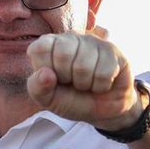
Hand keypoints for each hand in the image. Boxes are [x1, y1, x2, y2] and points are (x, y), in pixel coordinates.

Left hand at [25, 26, 142, 129]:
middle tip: (72, 82)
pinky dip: (101, 86)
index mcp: (49, 44)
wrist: (102, 111)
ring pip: (83, 66)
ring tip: (87, 83)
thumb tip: (45, 74)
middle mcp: (70, 37)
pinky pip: (103, 73)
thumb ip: (37, 88)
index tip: (53, 79)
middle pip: (63, 54)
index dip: (46, 71)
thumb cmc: (71, 100)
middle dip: (68, 78)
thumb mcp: (47, 99)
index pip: (39, 49)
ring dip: (85, 84)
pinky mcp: (113, 50)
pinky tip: (101, 83)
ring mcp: (93, 41)